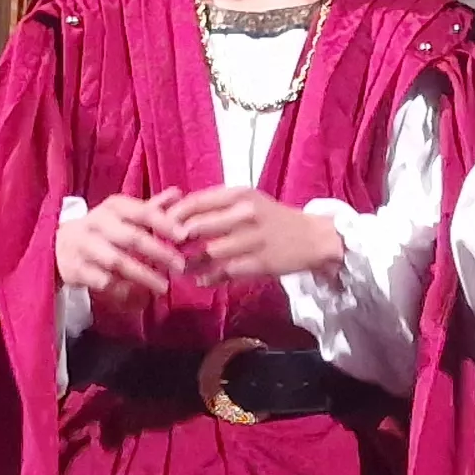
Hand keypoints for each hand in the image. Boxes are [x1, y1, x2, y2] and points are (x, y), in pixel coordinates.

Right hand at [57, 190, 186, 306]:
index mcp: (114, 207)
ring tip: (163, 287)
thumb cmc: (102, 229)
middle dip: (158, 252)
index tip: (184, 236)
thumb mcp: (123, 214)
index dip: (164, 223)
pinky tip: (137, 296)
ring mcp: (84, 245)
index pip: (142, 212)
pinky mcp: (75, 268)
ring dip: (142, 275)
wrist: (59, 245)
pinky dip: (120, 289)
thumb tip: (178, 193)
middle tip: (181, 266)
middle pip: (132, 237)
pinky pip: (102, 280)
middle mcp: (97, 222)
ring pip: (117, 261)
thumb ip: (151, 208)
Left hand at [164, 186, 344, 282]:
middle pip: (197, 227)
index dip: (173, 216)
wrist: (312, 237)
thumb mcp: (247, 201)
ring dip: (190, 263)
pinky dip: (209, 278)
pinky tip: (201, 281)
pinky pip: (225, 272)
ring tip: (180, 268)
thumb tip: (176, 213)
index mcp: (239, 194)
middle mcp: (245, 213)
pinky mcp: (260, 262)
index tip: (161, 228)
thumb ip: (216, 206)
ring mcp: (253, 239)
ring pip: (209, 252)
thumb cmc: (273, 218)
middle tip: (166, 250)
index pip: (196, 202)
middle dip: (177, 241)